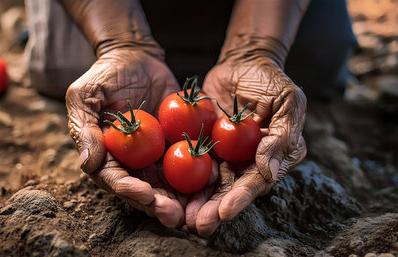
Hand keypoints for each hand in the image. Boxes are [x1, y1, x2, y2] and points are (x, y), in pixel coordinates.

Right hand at [66, 48, 184, 226]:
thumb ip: (83, 128)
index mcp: (107, 157)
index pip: (116, 180)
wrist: (135, 57)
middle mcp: (131, 162)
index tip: (145, 195)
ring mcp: (155, 156)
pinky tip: (212, 184)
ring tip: (194, 212)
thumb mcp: (85, 96)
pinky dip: (199, 175)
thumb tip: (87, 162)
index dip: (129, 191)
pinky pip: (189, 162)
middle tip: (174, 216)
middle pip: (144, 191)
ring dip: (180, 201)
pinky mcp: (176, 144)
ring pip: (168, 185)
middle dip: (158, 206)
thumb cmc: (104, 75)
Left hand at [186, 55, 306, 235]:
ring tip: (180, 217)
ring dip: (195, 202)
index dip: (241, 198)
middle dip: (214, 209)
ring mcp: (224, 154)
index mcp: (272, 157)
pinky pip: (191, 161)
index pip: (256, 182)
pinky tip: (165, 190)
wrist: (243, 62)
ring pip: (208, 183)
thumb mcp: (287, 102)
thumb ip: (281, 136)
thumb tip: (269, 172)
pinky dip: (179, 177)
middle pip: (230, 190)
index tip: (225, 212)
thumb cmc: (271, 81)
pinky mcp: (204, 143)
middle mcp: (247, 162)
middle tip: (198, 225)